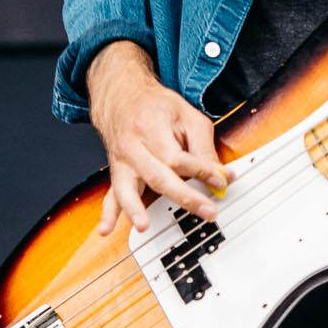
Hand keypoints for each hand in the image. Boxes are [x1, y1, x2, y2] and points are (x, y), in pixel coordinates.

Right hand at [86, 40, 233, 234]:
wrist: (122, 98)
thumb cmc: (157, 107)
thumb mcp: (188, 117)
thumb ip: (203, 148)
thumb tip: (221, 176)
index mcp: (151, 127)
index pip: (177, 157)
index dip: (202, 171)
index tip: (222, 180)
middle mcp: (132, 147)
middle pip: (158, 176)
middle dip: (185, 197)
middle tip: (208, 210)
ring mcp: (121, 163)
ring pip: (127, 189)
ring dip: (135, 209)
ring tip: (144, 225)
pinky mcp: (117, 174)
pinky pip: (110, 196)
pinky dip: (108, 214)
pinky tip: (106, 230)